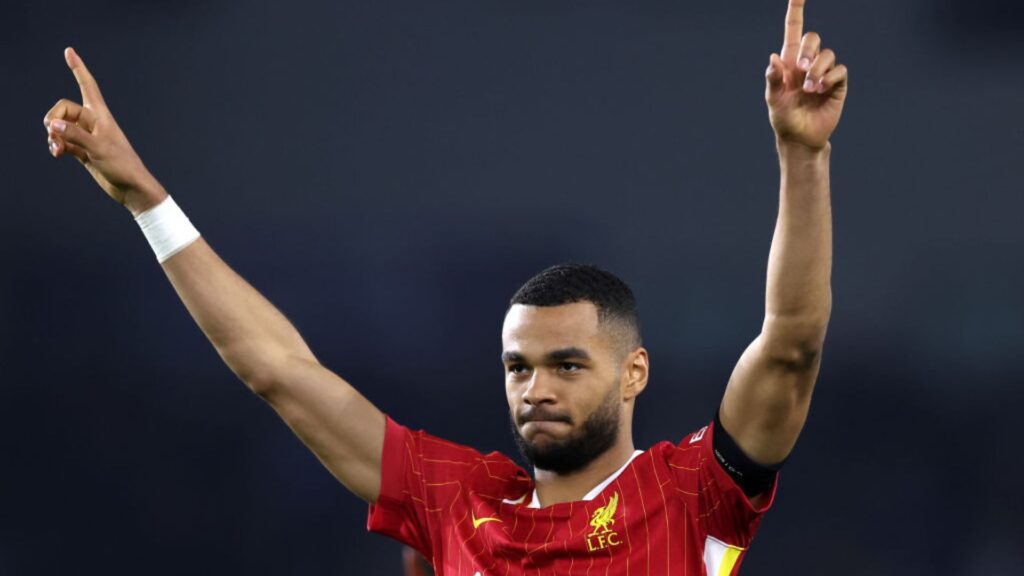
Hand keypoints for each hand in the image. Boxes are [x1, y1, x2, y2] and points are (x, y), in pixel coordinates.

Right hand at [43, 47, 165, 215]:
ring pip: (60, 127)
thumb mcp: (98, 148)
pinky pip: (62, 141)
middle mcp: (93, 123)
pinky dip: (56, 146)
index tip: (69, 51)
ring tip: (57, 150)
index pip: (87, 85)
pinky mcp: (83, 150)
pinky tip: (57, 154)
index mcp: (100, 115)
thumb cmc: (122, 165)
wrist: (131, 188)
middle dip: (53, 120)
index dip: (78, 68)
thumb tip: (54, 125)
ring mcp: (87, 136)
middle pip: (63, 110)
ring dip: (53, 136)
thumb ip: (75, 135)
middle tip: (54, 135)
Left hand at [765, 0, 848, 150]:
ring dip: (818, 69)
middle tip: (801, 69)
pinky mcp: (837, 85)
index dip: (796, 11)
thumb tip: (773, 58)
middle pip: (813, 38)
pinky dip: (830, 78)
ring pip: (828, 54)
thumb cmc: (784, 119)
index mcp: (789, 63)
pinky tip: (821, 90)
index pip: (793, 31)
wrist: (800, 139)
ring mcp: (824, 73)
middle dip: (809, 50)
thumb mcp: (773, 101)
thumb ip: (773, 80)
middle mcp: (807, 64)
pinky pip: (840, 70)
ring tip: (810, 89)